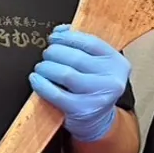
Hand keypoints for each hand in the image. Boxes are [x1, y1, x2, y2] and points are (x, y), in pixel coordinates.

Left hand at [28, 25, 130, 142]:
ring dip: (47, 67)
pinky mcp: (82, 110)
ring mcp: (98, 96)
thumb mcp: (95, 66)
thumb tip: (60, 31)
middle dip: (55, 52)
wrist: (96, 121)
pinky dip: (42, 84)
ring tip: (41, 67)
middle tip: (46, 54)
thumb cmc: (92, 87)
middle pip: (76, 58)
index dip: (68, 37)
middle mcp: (112, 79)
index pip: (91, 43)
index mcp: (117, 63)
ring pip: (65, 74)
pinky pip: (56, 93)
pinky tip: (36, 79)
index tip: (54, 37)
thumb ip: (81, 46)